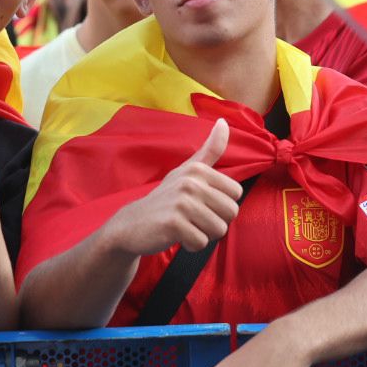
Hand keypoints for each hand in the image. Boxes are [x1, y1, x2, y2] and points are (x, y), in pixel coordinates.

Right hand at [103, 120, 241, 257]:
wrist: (131, 224)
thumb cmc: (166, 198)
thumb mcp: (187, 171)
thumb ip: (210, 150)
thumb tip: (224, 121)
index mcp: (198, 169)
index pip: (236, 194)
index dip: (221, 205)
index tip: (201, 204)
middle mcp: (191, 182)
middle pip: (230, 213)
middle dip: (215, 222)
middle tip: (193, 219)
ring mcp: (182, 202)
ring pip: (219, 229)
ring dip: (203, 234)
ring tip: (185, 227)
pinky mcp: (174, 223)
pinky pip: (201, 242)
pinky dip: (191, 245)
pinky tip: (176, 236)